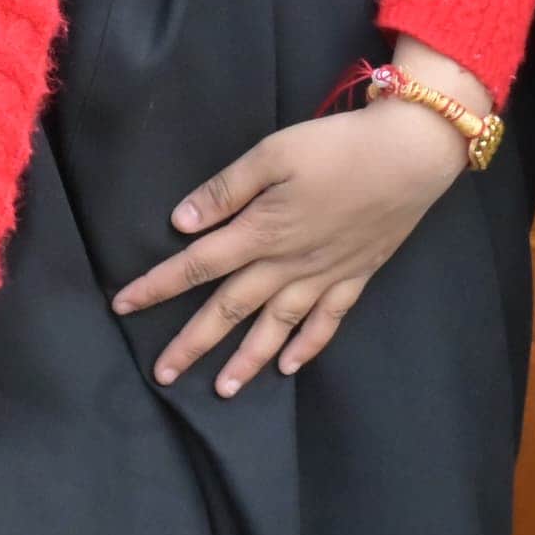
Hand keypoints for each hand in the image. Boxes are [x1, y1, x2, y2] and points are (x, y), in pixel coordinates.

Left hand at [116, 40, 481, 393]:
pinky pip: (327, 321)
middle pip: (231, 308)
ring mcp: (326, 274)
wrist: (412, 155)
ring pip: (277, 326)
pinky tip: (289, 367)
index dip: (158, 285)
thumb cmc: (338, 145)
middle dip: (193, 342)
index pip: (198, 265)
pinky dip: (307, 346)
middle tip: (162, 374)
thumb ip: (226, 190)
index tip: (122, 305)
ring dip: (246, 359)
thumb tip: (182, 223)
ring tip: (222, 389)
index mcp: (262, 231)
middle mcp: (290, 263)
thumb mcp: (273, 154)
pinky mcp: (357, 275)